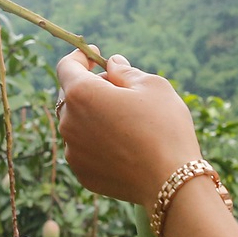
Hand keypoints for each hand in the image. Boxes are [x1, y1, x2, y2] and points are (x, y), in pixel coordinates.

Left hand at [55, 50, 202, 204]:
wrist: (171, 182)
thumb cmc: (165, 127)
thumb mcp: (152, 86)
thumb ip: (125, 71)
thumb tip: (112, 65)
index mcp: (82, 94)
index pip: (67, 66)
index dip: (79, 56)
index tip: (94, 54)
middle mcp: (69, 122)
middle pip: (70, 96)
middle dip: (89, 86)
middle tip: (118, 88)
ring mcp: (73, 151)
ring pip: (77, 124)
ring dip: (93, 116)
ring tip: (125, 120)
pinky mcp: (82, 173)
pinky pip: (84, 149)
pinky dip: (97, 141)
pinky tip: (123, 145)